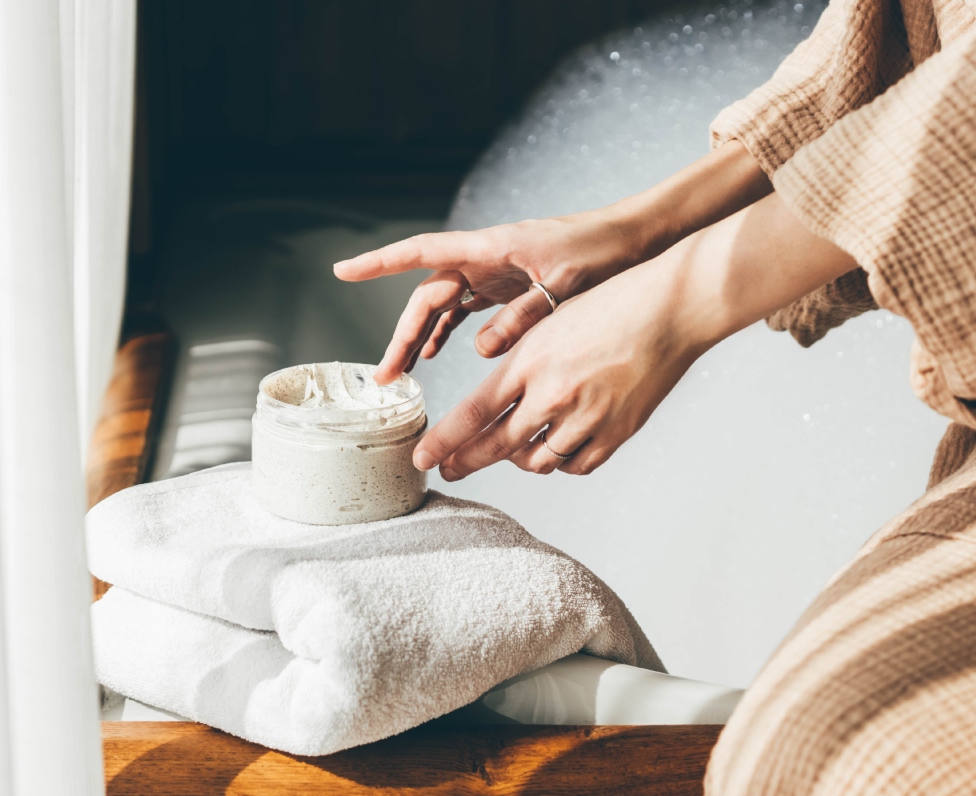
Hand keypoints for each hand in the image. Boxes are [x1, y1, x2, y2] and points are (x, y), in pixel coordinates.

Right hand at [333, 141, 774, 384]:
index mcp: (488, 248)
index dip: (379, 264)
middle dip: (402, 334)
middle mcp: (483, 257)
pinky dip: (450, 331)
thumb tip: (480, 350)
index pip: (421, 253)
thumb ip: (521, 317)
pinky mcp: (508, 283)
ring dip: (423, 336)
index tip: (343, 272)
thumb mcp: (560, 285)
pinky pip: (467, 309)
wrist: (632, 238)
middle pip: (428, 296)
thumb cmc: (598, 250)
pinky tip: (439, 353)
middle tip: (386, 376)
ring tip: (405, 374)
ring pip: (444, 306)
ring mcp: (494, 270)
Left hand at [416, 193, 858, 479]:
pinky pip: (576, 464)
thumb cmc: (610, 305)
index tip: (423, 458)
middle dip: (467, 462)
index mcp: (530, 361)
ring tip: (507, 451)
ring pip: (537, 461)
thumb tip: (494, 401)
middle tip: (449, 470)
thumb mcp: (550, 322)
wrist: (670, 308)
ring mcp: (587, 418)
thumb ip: (520, 363)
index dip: (445, 442)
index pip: (474, 413)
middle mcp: (554, 394)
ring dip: (516, 460)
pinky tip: (552, 449)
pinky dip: (559, 462)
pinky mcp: (617, 432)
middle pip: (497, 447)